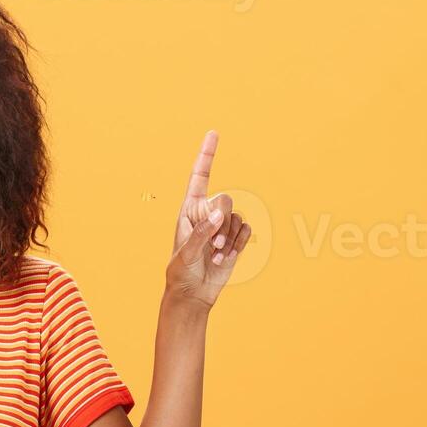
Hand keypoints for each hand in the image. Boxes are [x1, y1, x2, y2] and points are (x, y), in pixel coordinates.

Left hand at [166, 130, 251, 307]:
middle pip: (226, 200)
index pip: (200, 176)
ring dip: (231, 238)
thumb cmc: (181, 271)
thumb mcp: (187, 251)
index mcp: (190, 208)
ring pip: (237, 218)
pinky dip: (239, 245)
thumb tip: (220, 214)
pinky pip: (245, 231)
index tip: (214, 134)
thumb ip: (203, 231)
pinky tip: (226, 258)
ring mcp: (222, 226)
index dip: (207, 155)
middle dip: (224, 222)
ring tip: (217, 256)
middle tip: (215, 244)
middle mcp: (207, 213)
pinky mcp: (234, 239)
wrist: (193, 293)